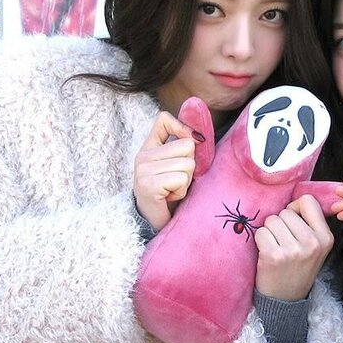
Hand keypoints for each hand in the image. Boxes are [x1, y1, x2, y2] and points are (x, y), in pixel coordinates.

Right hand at [134, 112, 203, 231]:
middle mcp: (143, 156)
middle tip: (176, 181)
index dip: (182, 127)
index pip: (163, 119)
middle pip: (186, 145)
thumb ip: (182, 149)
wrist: (152, 223)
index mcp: (148, 147)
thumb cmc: (168, 195)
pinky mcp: (149, 185)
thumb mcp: (174, 167)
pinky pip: (181, 179)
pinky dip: (181, 191)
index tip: (190, 144)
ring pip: (187, 164)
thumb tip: (199, 137)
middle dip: (190, 166)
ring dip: (186, 182)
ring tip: (172, 190)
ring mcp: (143, 170)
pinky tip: (169, 197)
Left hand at [254, 194, 333, 301]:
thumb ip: (310, 224)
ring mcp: (293, 250)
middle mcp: (312, 242)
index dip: (295, 208)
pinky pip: (261, 232)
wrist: (286, 300)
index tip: (292, 221)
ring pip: (272, 220)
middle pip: (286, 212)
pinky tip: (266, 254)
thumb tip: (294, 199)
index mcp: (325, 237)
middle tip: (282, 242)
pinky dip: (260, 241)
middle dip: (280, 223)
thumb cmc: (298, 269)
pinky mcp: (274, 256)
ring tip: (275, 248)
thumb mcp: (316, 248)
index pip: (308, 201)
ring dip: (269, 232)